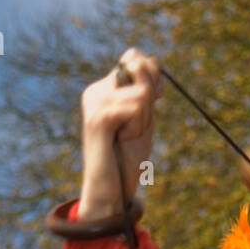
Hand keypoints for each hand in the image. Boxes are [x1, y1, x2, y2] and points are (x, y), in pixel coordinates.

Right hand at [78, 48, 161, 219]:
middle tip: (137, 125)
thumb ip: (147, 92)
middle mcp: (96, 91)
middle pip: (140, 68)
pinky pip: (134, 107)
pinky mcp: (98, 117)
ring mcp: (95, 102)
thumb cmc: (127, 159)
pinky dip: (137, 126)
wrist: (111, 191)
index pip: (134, 57)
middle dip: (150, 99)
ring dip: (144, 119)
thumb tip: (152, 60)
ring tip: (127, 136)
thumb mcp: (143, 119)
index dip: (153, 75)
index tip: (154, 100)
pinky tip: (123, 139)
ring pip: (142, 92)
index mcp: (105, 89)